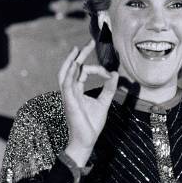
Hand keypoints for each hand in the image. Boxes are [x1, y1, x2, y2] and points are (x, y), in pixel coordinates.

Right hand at [59, 41, 118, 165]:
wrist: (86, 140)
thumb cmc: (92, 124)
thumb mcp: (104, 103)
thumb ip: (109, 89)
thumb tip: (115, 74)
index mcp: (77, 91)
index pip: (83, 72)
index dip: (97, 69)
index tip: (109, 73)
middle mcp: (70, 91)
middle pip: (72, 68)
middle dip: (79, 55)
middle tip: (88, 42)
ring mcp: (68, 96)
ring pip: (66, 73)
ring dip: (71, 60)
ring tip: (78, 49)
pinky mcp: (68, 101)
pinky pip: (67, 84)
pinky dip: (71, 73)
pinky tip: (76, 64)